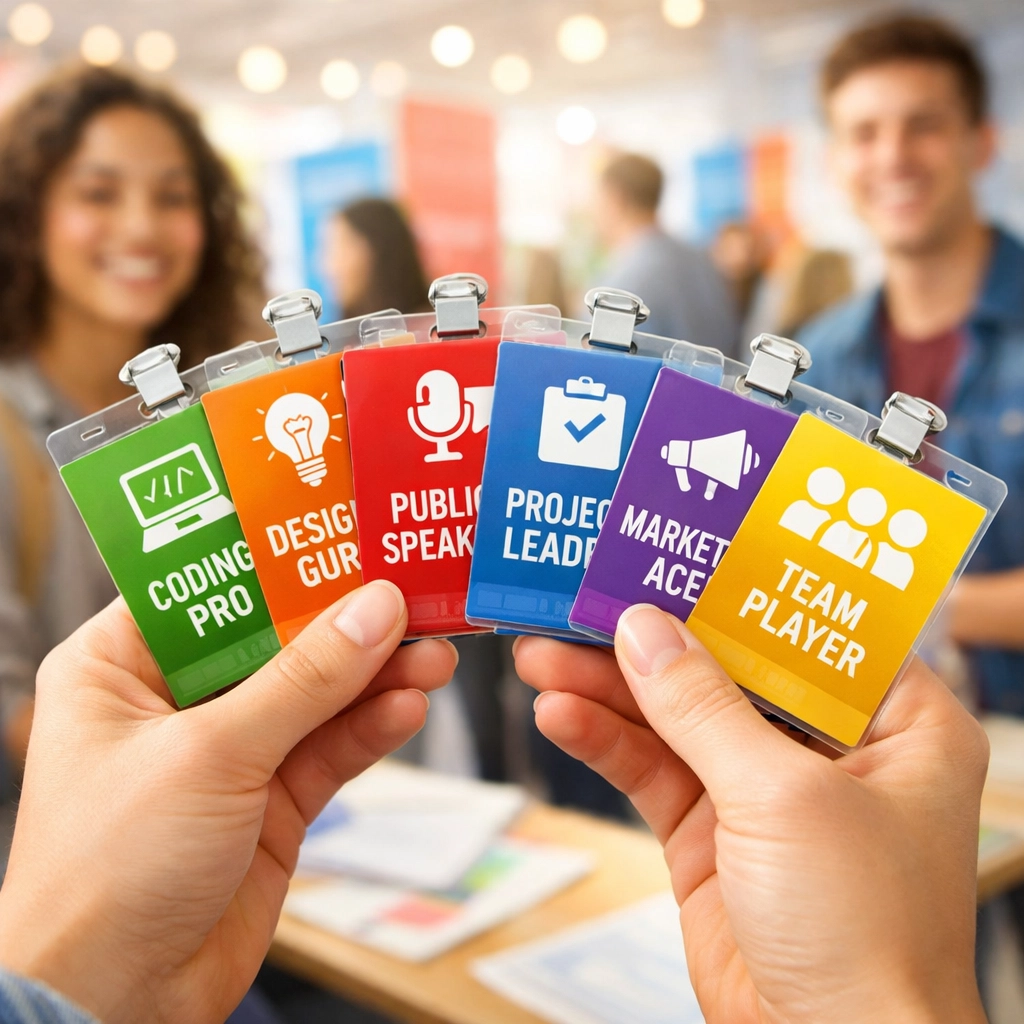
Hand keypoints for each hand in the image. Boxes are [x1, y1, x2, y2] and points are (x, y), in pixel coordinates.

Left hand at [0, 581, 455, 1023]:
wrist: (115, 1007)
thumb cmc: (110, 872)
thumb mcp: (210, 755)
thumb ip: (303, 681)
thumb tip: (375, 609)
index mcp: (122, 665)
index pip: (212, 586)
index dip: (281, 556)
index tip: (349, 531)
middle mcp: (177, 699)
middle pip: (278, 637)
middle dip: (346, 620)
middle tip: (414, 592)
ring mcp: (230, 750)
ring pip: (316, 692)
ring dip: (375, 674)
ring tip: (433, 654)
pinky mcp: (272, 799)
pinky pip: (331, 748)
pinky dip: (371, 728)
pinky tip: (409, 707)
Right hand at [515, 605, 987, 1023]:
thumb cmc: (860, 931)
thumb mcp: (782, 798)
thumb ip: (704, 707)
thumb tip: (642, 627)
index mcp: (895, 723)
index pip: (807, 627)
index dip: (737, 587)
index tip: (669, 552)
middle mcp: (830, 747)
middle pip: (726, 667)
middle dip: (650, 641)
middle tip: (578, 603)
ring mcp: (763, 790)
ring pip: (677, 717)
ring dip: (609, 688)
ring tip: (542, 657)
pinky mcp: (712, 832)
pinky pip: (652, 770)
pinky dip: (606, 743)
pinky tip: (561, 715)